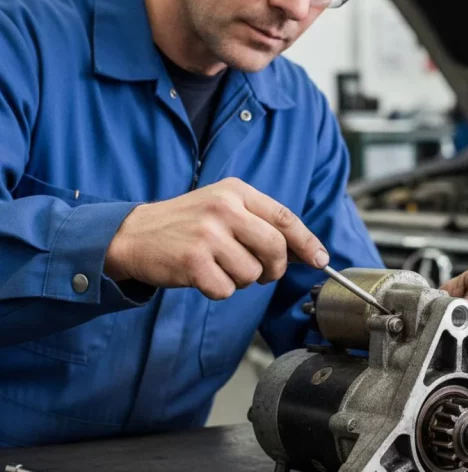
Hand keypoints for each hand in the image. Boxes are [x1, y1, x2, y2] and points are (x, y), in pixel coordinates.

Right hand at [105, 177, 328, 299]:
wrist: (133, 234)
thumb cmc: (185, 223)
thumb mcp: (222, 206)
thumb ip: (260, 222)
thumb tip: (304, 250)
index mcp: (236, 191)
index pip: (285, 217)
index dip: (307, 242)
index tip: (320, 259)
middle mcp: (224, 208)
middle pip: (275, 248)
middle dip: (274, 268)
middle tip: (261, 272)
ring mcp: (208, 234)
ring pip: (252, 273)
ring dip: (241, 280)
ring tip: (220, 267)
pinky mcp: (192, 261)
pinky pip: (226, 290)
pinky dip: (218, 290)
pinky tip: (203, 276)